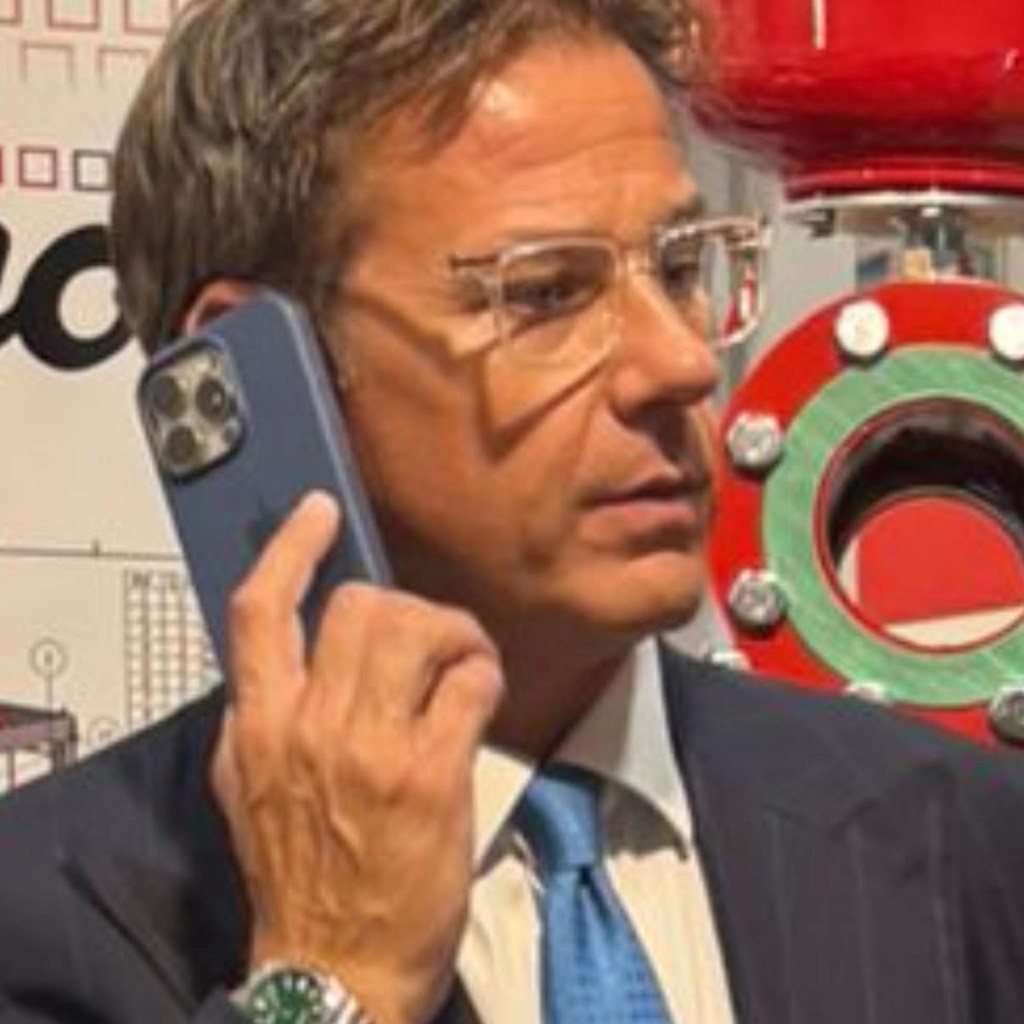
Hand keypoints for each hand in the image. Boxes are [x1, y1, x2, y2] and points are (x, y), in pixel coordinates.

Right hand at [211, 492, 503, 1023]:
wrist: (335, 969)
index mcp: (258, 727)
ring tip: (462, 661)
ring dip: (452, 632)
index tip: (317, 512)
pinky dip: (482, 673)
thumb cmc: (299, 881)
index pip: (259, 613)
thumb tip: (281, 660)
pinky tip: (481, 692)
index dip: (289, 549)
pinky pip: (466, 684)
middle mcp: (309, 728)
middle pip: (359, 607)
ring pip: (415, 629)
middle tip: (427, 634)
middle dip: (403, 606)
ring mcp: (372, 751)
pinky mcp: (431, 776)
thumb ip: (258, 719)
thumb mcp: (250, 791)